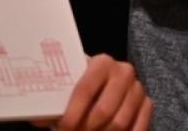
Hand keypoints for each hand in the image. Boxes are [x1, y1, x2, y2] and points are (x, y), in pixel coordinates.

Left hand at [35, 52, 150, 130]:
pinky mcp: (148, 103)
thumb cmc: (80, 86)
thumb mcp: (67, 86)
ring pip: (119, 123)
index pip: (85, 90)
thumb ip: (54, 99)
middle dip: (86, 129)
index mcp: (102, 62)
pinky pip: (139, 128)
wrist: (102, 82)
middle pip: (104, 111)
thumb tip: (39, 116)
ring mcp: (137, 88)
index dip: (72, 114)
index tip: (63, 128)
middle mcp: (124, 71)